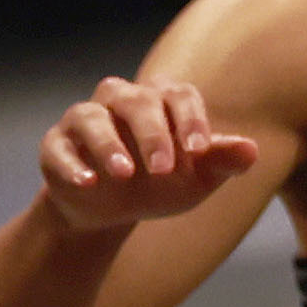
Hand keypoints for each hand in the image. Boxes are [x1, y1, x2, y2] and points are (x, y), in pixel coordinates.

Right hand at [34, 79, 259, 237]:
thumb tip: (251, 150)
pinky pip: (57, 147)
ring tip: (125, 174)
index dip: (190, 120)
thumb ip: (221, 161)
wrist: (110, 211)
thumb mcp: (195, 178)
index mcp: (161, 99)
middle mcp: (121, 100)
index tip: (200, 151)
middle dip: (153, 134)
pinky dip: (72, 164)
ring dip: (108, 144)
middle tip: (164, 170)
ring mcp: (85, 119)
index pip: (179, 95)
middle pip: (137, 102)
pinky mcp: (55, 145)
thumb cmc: (161, 182)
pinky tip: (88, 182)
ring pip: (92, 117)